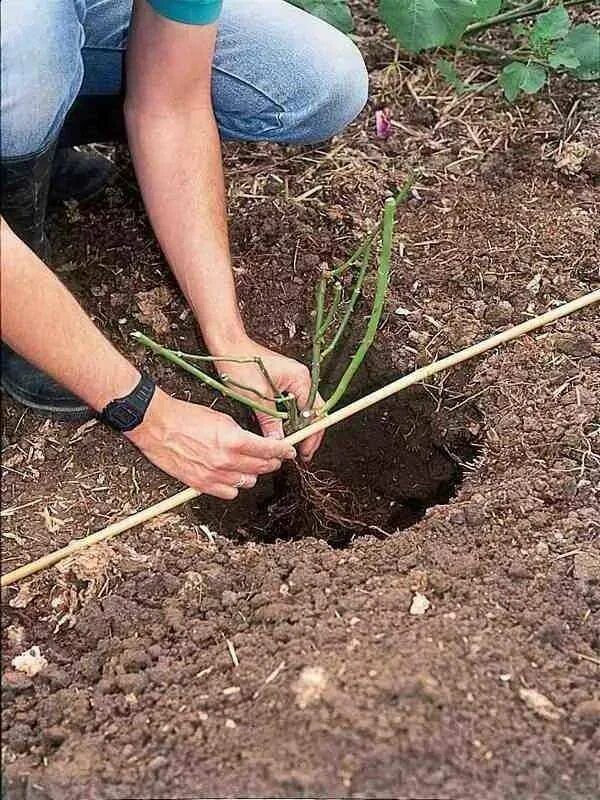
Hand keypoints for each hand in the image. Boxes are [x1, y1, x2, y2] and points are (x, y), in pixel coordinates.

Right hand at [126, 388, 295, 498]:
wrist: (157, 424)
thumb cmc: (185, 416)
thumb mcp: (222, 418)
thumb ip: (242, 434)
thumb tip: (257, 443)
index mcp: (234, 440)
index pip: (269, 450)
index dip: (284, 451)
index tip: (289, 450)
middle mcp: (226, 460)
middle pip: (262, 467)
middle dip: (272, 461)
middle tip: (273, 457)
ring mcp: (214, 475)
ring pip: (248, 482)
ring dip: (253, 473)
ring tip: (250, 465)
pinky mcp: (200, 484)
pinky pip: (229, 493)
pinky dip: (234, 486)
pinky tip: (233, 476)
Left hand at [212, 337, 324, 460]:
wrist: (227, 345)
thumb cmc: (241, 365)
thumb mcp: (257, 399)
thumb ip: (271, 422)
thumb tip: (279, 442)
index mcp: (300, 379)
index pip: (316, 412)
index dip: (312, 434)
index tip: (306, 450)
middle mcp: (300, 378)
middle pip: (312, 411)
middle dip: (307, 432)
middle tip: (300, 451)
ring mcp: (291, 379)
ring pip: (301, 409)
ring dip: (297, 426)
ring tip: (290, 443)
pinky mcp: (281, 381)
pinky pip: (291, 403)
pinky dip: (288, 417)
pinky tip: (282, 429)